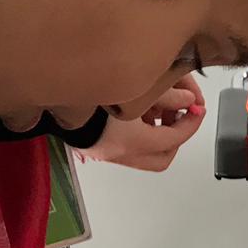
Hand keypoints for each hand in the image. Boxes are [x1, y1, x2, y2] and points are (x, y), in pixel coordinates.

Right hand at [85, 75, 205, 171]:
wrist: (48, 98)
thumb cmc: (92, 92)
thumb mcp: (136, 89)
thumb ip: (167, 95)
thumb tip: (189, 100)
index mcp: (132, 141)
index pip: (174, 138)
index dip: (191, 123)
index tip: (199, 108)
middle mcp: (121, 153)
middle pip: (161, 158)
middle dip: (176, 138)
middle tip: (181, 116)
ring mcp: (106, 153)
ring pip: (144, 154)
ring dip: (157, 135)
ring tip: (158, 109)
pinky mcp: (94, 146)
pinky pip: (127, 147)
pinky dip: (138, 133)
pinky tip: (135, 111)